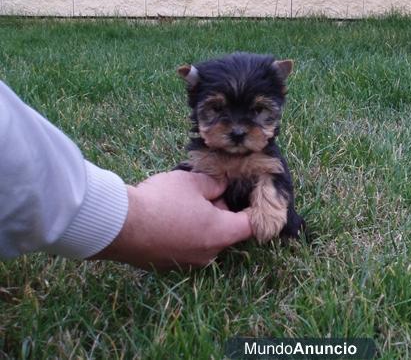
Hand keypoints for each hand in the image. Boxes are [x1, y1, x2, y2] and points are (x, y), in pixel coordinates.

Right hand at [92, 170, 251, 269]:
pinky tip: (167, 217)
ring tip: (184, 202)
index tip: (247, 198)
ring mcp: (187, 263)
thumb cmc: (162, 201)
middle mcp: (208, 254)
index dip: (253, 210)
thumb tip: (222, 187)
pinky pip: (185, 248)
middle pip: (226, 233)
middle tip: (208, 193)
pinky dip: (183, 234)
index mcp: (221, 234)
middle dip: (221, 213)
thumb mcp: (193, 182)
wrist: (120, 225)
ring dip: (201, 223)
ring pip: (205, 241)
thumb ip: (214, 184)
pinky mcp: (167, 265)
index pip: (250, 226)